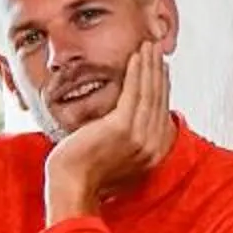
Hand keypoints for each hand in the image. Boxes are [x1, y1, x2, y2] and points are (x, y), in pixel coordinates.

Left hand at [43, 41, 173, 222]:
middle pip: (159, 99)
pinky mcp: (123, 128)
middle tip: (156, 50)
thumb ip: (127, 140)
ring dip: (149, 65)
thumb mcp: (115, 155)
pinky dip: (137, 71)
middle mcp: (152, 146)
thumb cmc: (85, 174)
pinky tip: (136, 57)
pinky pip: (134, 92)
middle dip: (158, 71)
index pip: (161, 112)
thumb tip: (126, 122)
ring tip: (148, 46)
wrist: (71, 186)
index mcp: (153, 154)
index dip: (161, 87)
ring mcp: (140, 137)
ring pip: (149, 92)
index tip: (159, 68)